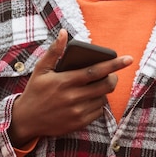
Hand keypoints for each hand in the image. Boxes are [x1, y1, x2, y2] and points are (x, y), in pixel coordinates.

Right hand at [8, 29, 132, 146]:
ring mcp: (77, 112)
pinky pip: (98, 112)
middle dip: (113, 78)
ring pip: (103, 99)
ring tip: (96, 86)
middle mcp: (73, 97)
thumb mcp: (41, 69)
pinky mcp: (79, 123)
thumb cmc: (35, 90)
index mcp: (65, 81)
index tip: (128, 59)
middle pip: (105, 86)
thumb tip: (64, 33)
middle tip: (111, 74)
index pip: (95, 71)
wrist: (26, 119)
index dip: (114, 64)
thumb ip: (54, 51)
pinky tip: (90, 99)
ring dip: (104, 91)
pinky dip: (98, 104)